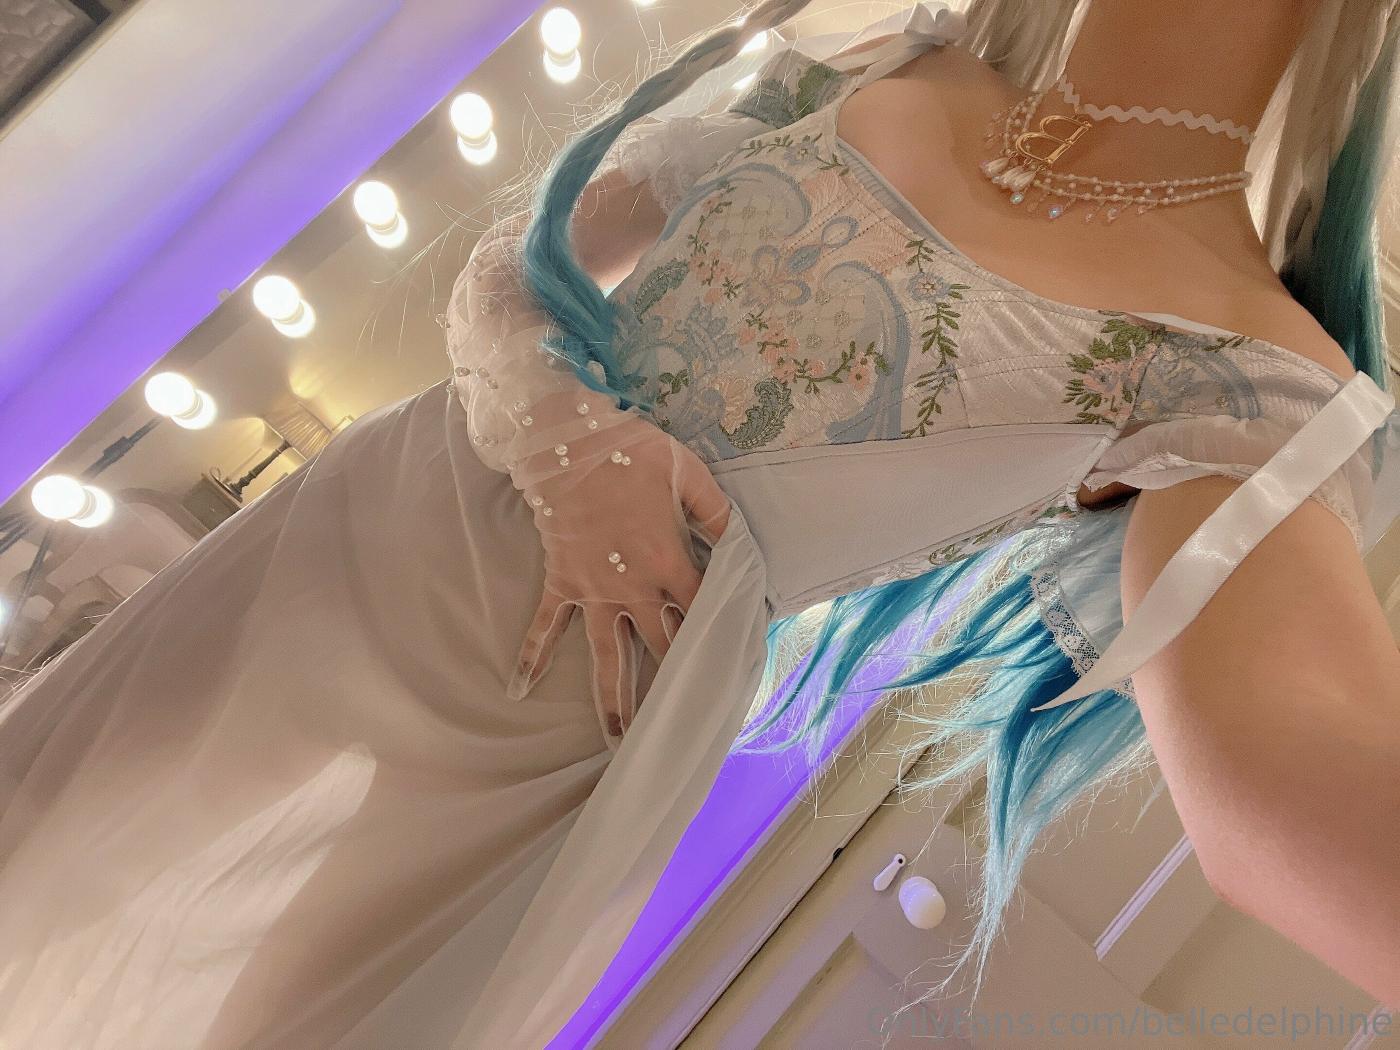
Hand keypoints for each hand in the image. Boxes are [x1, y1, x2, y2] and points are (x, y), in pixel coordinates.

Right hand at [508, 407, 730, 741]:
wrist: (565, 441)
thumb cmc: (631, 453)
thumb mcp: (688, 473)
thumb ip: (717, 512)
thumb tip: (744, 540)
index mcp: (668, 561)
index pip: (703, 606)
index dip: (723, 629)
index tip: (737, 660)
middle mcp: (632, 587)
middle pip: (661, 646)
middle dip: (676, 687)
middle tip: (686, 729)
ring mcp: (593, 590)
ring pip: (605, 655)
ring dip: (613, 701)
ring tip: (618, 744)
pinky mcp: (562, 582)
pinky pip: (545, 626)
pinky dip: (530, 657)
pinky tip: (519, 691)